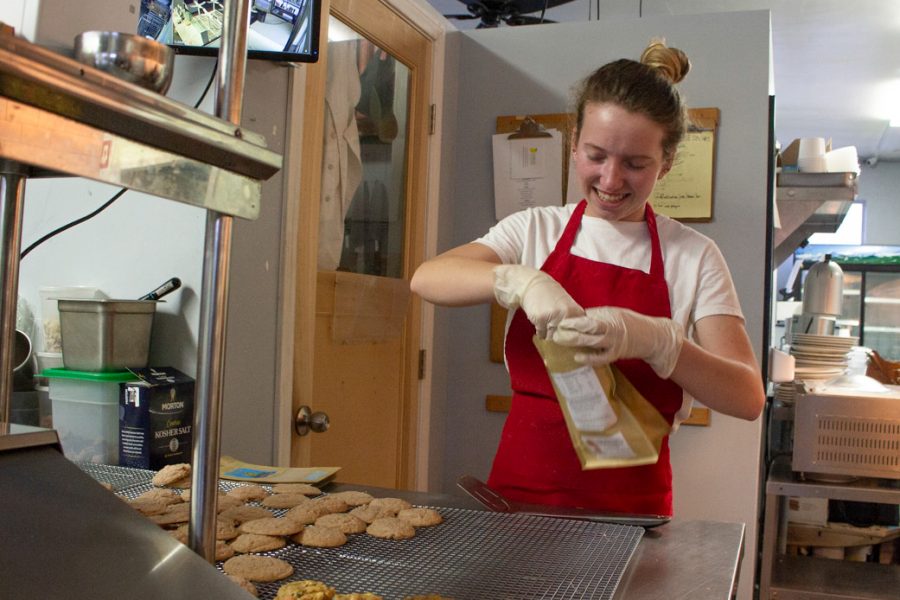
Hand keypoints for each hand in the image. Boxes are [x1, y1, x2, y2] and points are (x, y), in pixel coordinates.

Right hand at [493, 264, 583, 337]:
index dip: (576, 339)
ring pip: (552, 338)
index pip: (580, 334)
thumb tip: (578, 340)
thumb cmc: (551, 295)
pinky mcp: (541, 319)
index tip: (572, 340)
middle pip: (566, 339)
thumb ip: (573, 321)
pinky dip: (540, 331)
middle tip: (556, 331)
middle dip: (561, 339)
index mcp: (576, 311)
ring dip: (549, 335)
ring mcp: (553, 317)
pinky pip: (541, 334)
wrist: (533, 285)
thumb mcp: (567, 305)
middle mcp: (566, 314)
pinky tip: (540, 322)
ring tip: (547, 323)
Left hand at [551, 306, 683, 377]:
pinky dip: (589, 358)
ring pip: (592, 343)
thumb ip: (596, 315)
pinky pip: (601, 358)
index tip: (560, 322)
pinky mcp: (615, 355)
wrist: (650, 336)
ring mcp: (613, 344)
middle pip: (587, 330)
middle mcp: (611, 330)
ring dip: (575, 343)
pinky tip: (577, 358)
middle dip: (570, 332)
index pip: (588, 319)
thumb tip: (577, 316)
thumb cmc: (629, 322)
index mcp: (609, 318)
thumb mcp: (613, 313)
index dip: (573, 321)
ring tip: (561, 342)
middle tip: (555, 333)